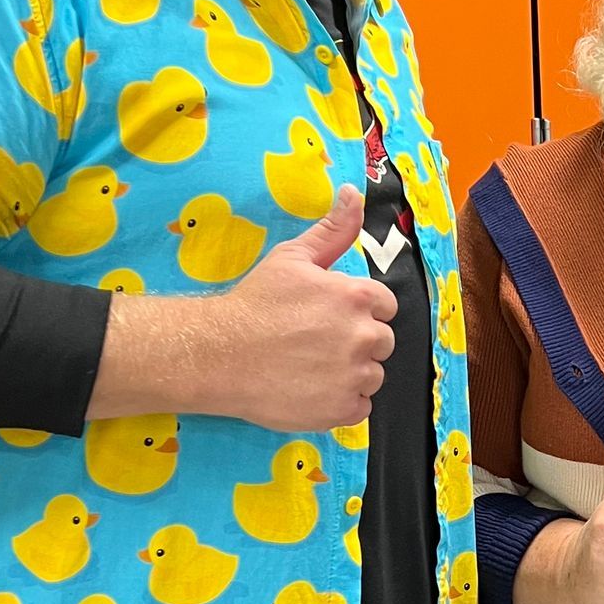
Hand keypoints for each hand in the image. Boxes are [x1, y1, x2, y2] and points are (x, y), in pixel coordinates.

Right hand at [91, 186, 396, 429]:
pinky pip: (359, 407)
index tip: (331, 316)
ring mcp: (354, 377)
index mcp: (356, 297)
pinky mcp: (341, 410)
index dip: (359, 310)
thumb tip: (355, 194)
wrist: (219, 354)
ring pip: (372, 375)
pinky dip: (340, 401)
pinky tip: (310, 389)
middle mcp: (363, 337)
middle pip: (382, 341)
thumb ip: (332, 230)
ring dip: (351, 373)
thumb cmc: (254, 303)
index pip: (385, 305)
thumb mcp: (293, 258)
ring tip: (311, 367)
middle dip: (357, 341)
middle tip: (317, 343)